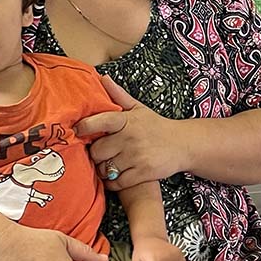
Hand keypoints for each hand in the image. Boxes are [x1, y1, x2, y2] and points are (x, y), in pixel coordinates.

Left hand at [76, 75, 189, 189]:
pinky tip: (116, 176)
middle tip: (102, 153)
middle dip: (96, 154)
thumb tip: (102, 78)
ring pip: (105, 168)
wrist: (182, 144)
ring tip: (110, 164)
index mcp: (128, 120)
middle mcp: (131, 138)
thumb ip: (119, 95)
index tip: (78, 130)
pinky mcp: (143, 173)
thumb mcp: (139, 108)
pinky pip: (116, 182)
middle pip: (97, 151)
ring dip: (104, 169)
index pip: (100, 121)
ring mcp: (137, 156)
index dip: (85, 127)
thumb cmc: (157, 126)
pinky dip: (112, 182)